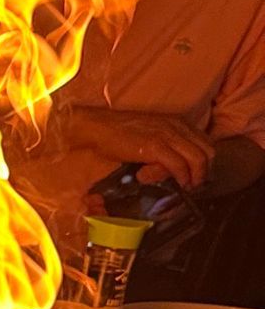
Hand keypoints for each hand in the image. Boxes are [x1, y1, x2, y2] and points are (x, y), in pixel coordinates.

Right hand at [63, 106, 214, 189]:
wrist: (99, 127)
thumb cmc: (120, 133)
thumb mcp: (151, 134)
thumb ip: (166, 145)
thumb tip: (175, 165)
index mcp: (177, 122)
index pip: (206, 143)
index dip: (206, 162)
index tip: (198, 175)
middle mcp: (176, 127)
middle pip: (208, 151)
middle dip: (204, 171)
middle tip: (194, 184)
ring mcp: (167, 136)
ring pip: (198, 159)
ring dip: (195, 177)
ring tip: (187, 186)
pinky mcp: (155, 147)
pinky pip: (178, 165)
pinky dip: (181, 177)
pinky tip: (176, 183)